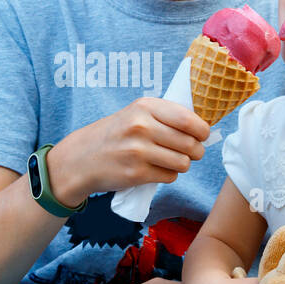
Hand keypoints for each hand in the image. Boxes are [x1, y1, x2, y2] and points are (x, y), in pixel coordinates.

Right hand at [48, 97, 210, 204]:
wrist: (81, 158)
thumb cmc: (115, 135)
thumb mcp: (136, 114)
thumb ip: (165, 116)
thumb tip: (203, 128)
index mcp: (145, 107)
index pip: (189, 119)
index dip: (202, 131)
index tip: (202, 135)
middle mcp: (141, 126)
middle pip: (190, 143)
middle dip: (196, 151)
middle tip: (190, 152)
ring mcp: (138, 151)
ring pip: (183, 162)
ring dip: (183, 165)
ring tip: (171, 161)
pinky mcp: (136, 173)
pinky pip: (170, 177)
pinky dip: (168, 175)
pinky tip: (157, 169)